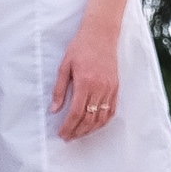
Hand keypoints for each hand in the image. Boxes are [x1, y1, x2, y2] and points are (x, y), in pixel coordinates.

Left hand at [50, 22, 123, 140]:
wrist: (101, 34)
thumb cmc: (80, 47)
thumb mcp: (64, 66)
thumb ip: (60, 90)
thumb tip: (55, 109)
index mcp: (85, 82)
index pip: (77, 112)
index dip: (69, 126)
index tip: (62, 133)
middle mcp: (100, 87)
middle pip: (89, 118)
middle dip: (78, 131)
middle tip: (68, 137)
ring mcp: (110, 88)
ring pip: (101, 117)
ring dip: (90, 129)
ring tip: (79, 134)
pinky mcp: (116, 87)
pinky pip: (112, 110)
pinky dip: (103, 121)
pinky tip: (95, 126)